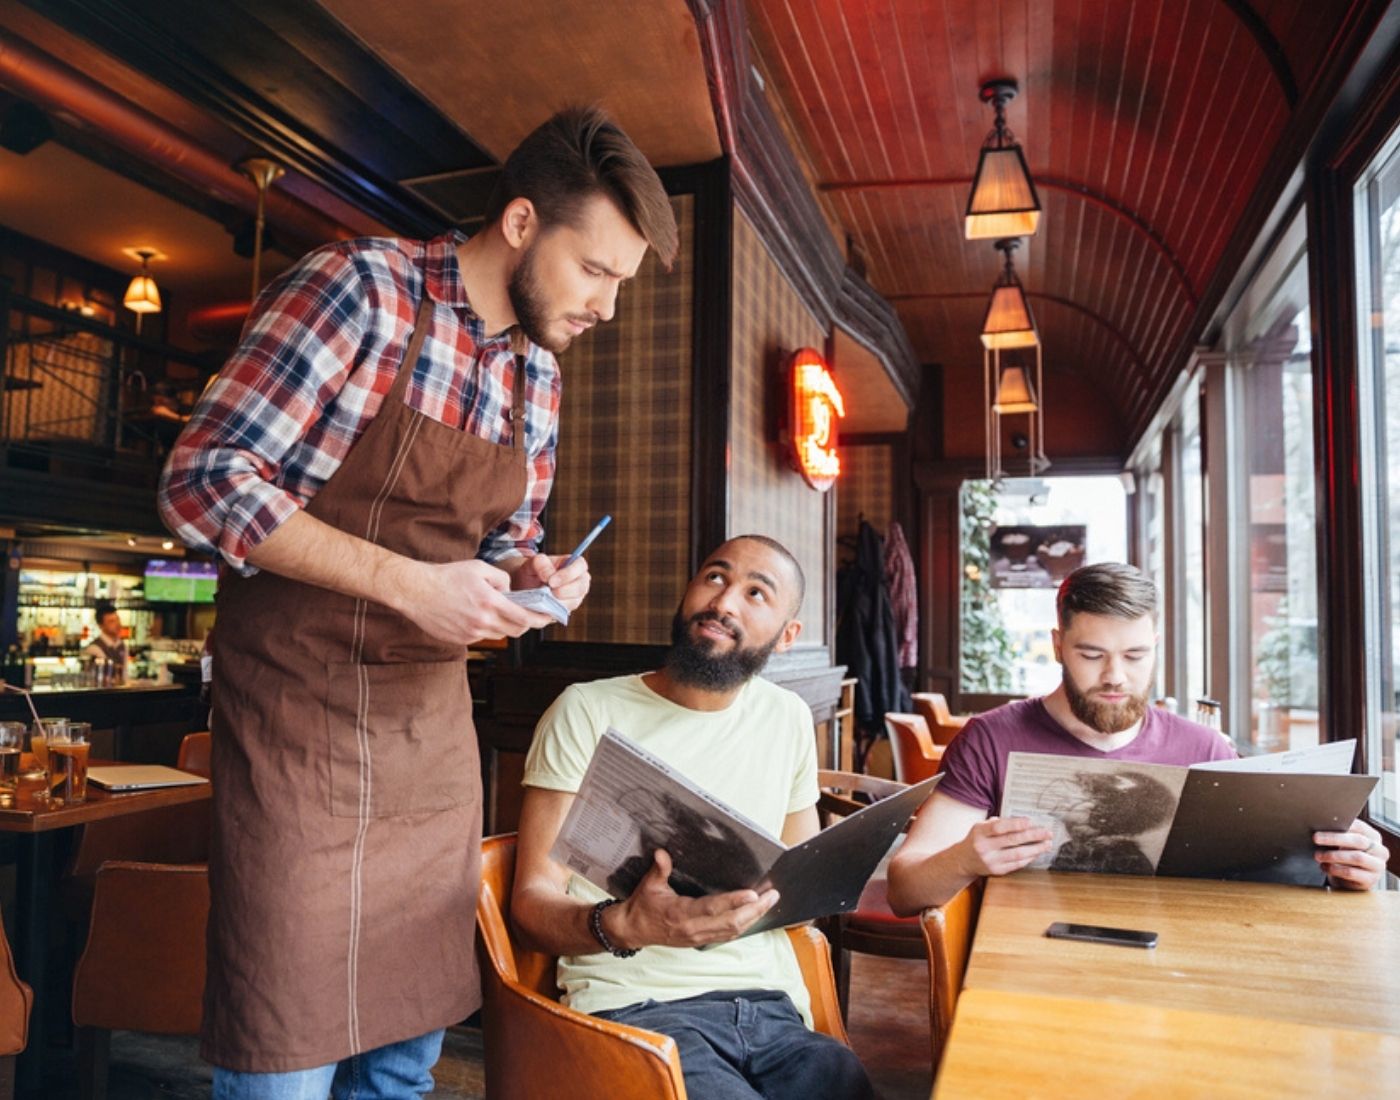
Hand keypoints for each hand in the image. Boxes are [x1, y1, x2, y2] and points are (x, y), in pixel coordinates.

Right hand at [394, 558, 553, 644]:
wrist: (416, 591)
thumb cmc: (447, 576)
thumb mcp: (479, 568)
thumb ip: (502, 580)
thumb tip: (511, 592)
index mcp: (490, 603)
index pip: (525, 618)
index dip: (540, 619)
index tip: (548, 617)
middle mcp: (482, 622)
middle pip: (516, 630)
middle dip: (526, 623)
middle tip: (529, 614)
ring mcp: (471, 633)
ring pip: (499, 634)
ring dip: (506, 625)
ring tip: (500, 611)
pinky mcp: (460, 640)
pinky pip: (482, 637)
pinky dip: (487, 628)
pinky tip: (478, 615)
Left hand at [513, 553, 591, 610]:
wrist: (528, 585)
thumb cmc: (535, 570)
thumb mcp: (534, 562)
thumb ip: (541, 564)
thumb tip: (549, 576)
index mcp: (575, 563)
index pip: (580, 565)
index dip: (568, 574)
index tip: (551, 582)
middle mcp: (580, 580)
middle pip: (581, 587)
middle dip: (564, 591)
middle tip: (549, 592)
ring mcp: (577, 596)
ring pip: (574, 602)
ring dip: (558, 601)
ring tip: (544, 597)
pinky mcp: (569, 608)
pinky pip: (565, 611)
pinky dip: (554, 609)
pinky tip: (545, 604)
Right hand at [607, 849, 777, 948]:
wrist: (633, 931)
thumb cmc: (642, 906)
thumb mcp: (648, 885)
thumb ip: (659, 869)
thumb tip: (662, 853)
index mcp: (681, 914)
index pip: (713, 908)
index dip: (734, 902)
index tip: (753, 894)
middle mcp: (693, 929)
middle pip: (731, 923)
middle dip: (755, 910)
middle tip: (772, 895)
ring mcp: (698, 937)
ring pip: (733, 931)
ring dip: (753, 918)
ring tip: (769, 902)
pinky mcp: (700, 941)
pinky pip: (727, 935)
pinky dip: (743, 925)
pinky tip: (754, 915)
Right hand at [958, 816, 1053, 878]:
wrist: (963, 861)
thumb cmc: (977, 839)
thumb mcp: (981, 827)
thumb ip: (998, 823)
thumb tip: (1022, 821)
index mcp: (979, 832)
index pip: (999, 827)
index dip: (1015, 824)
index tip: (1030, 821)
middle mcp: (984, 847)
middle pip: (1012, 840)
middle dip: (1033, 836)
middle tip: (1047, 833)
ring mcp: (991, 860)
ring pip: (1017, 854)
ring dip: (1035, 849)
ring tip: (1047, 844)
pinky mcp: (997, 870)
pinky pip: (1017, 864)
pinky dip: (1029, 858)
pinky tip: (1036, 853)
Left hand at [1314, 818, 1388, 889]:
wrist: (1351, 880)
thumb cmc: (1345, 856)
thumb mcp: (1343, 844)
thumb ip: (1338, 834)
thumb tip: (1320, 828)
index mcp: (1373, 836)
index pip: (1359, 827)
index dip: (1342, 825)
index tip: (1324, 824)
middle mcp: (1380, 850)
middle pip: (1358, 841)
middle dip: (1334, 838)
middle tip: (1315, 838)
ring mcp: (1378, 866)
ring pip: (1356, 857)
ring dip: (1333, 856)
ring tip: (1318, 855)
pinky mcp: (1371, 880)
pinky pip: (1352, 873)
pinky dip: (1335, 869)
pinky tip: (1324, 867)